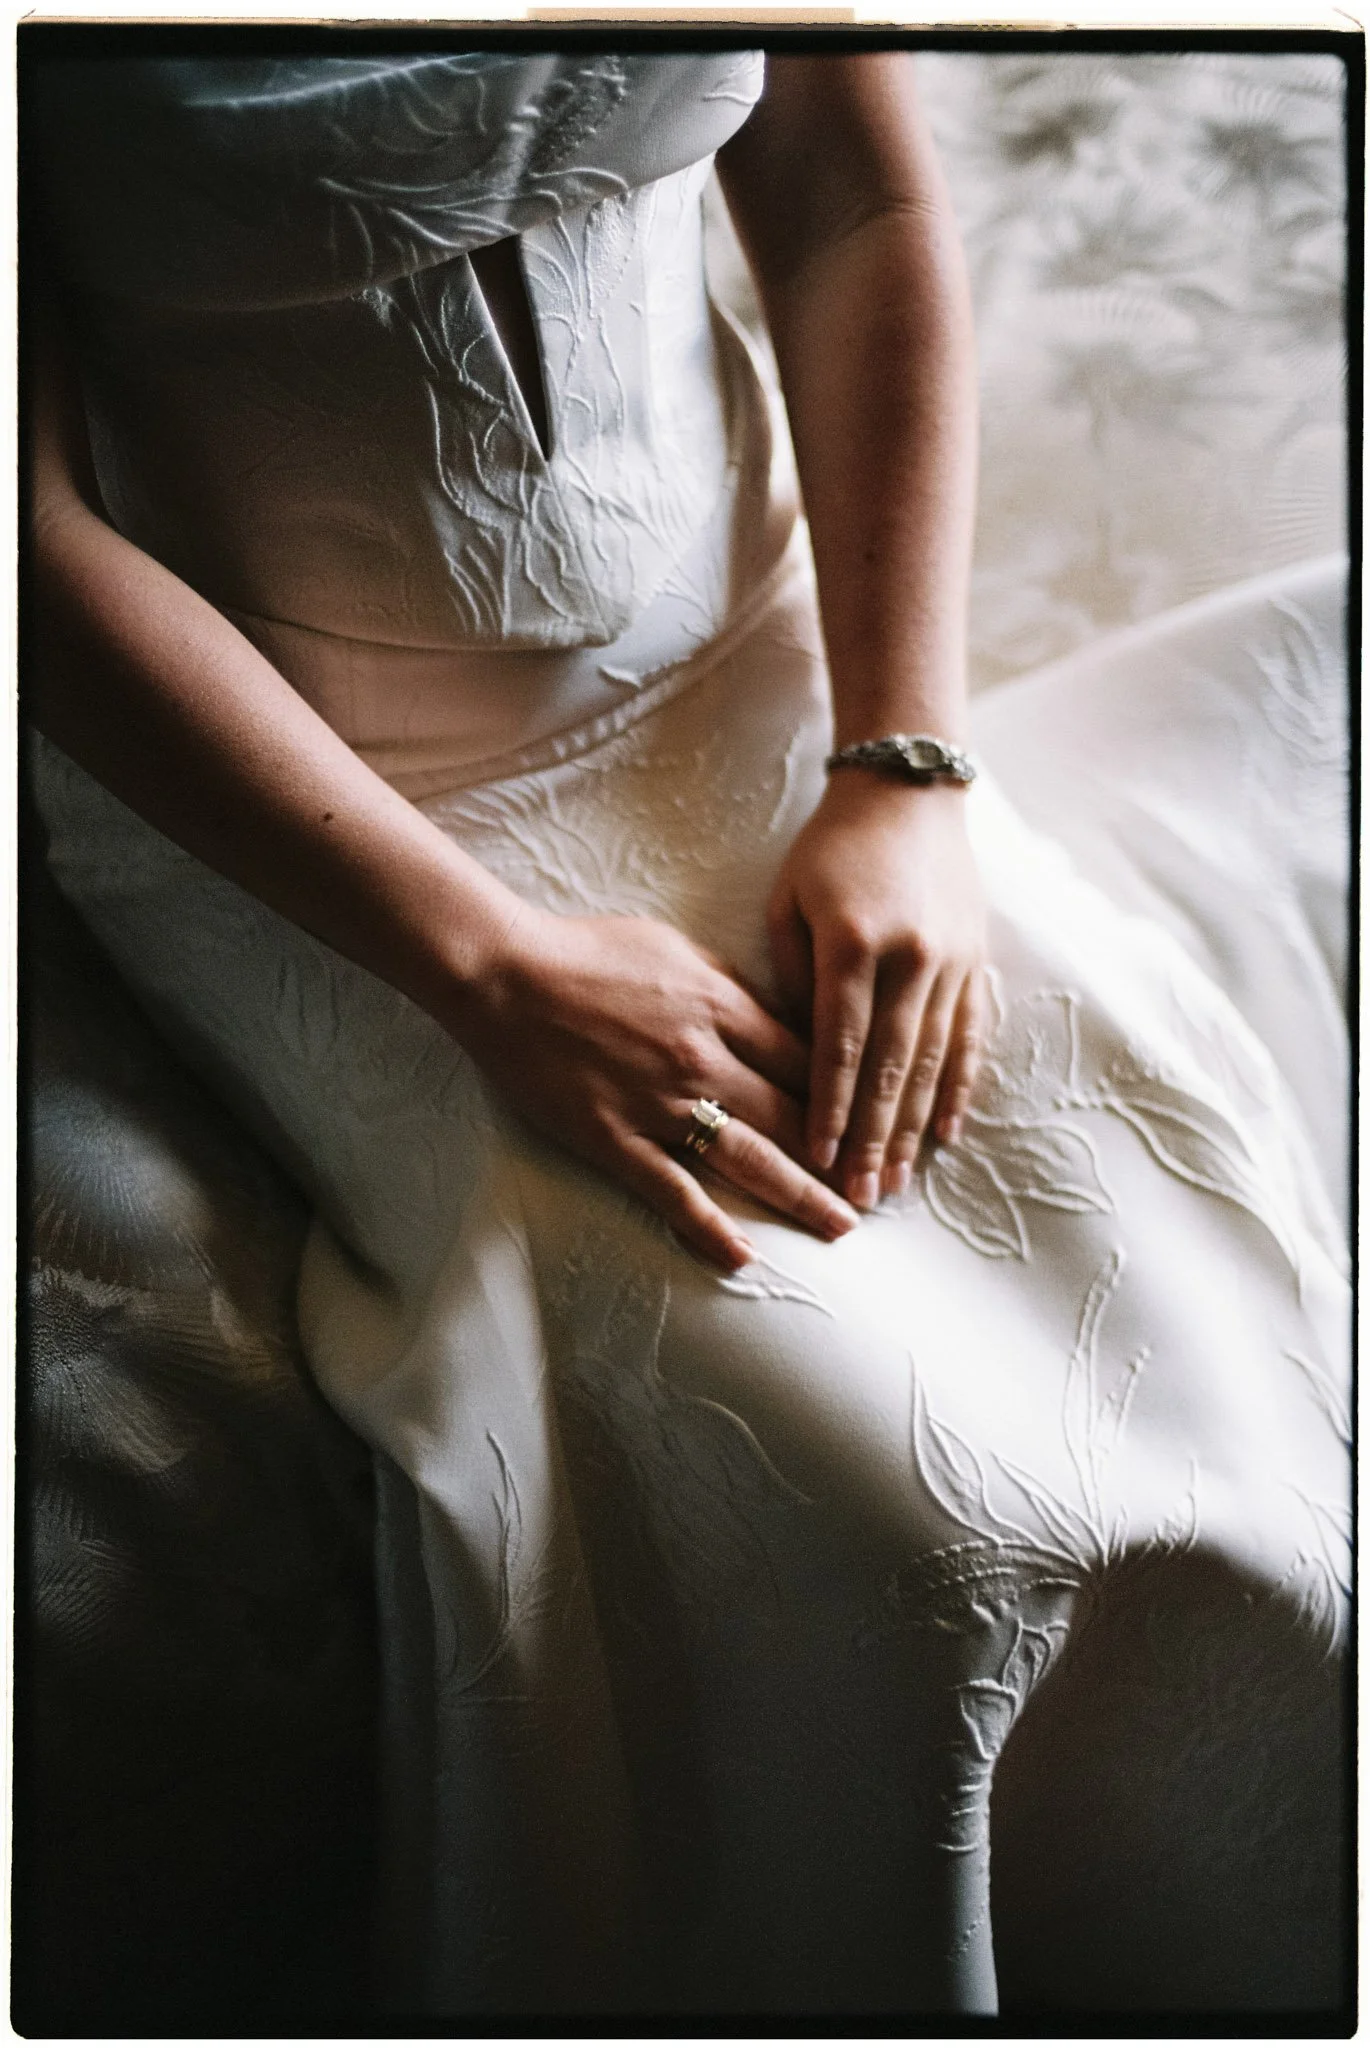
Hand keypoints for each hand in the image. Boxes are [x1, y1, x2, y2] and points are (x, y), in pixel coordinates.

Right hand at [447, 908, 860, 1270]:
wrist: (504, 973)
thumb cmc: (588, 951)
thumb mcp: (678, 948)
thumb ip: (731, 989)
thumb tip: (777, 1020)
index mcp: (723, 1006)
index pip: (807, 1059)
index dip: (848, 1095)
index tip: (876, 1122)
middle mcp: (703, 1059)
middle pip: (794, 1116)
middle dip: (842, 1155)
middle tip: (880, 1187)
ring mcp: (659, 1104)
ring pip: (750, 1158)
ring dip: (801, 1196)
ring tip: (840, 1226)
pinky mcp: (614, 1139)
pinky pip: (671, 1191)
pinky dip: (709, 1226)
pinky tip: (743, 1256)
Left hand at [766, 773, 986, 1207]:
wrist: (909, 792)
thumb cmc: (830, 849)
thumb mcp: (790, 903)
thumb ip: (793, 978)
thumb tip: (796, 1053)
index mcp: (854, 944)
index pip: (840, 1045)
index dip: (829, 1106)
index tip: (817, 1158)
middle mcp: (910, 959)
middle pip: (890, 1068)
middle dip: (871, 1137)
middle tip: (858, 1195)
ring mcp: (951, 964)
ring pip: (931, 1062)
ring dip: (911, 1128)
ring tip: (895, 1181)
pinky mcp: (977, 963)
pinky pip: (969, 1039)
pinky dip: (956, 1089)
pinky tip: (944, 1133)